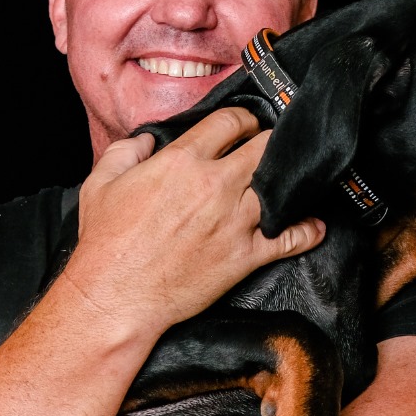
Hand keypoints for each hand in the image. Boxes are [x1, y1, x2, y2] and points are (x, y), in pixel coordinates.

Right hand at [68, 107, 325, 332]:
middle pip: (264, 147)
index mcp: (182, 161)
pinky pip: (290, 238)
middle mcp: (215, 186)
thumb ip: (125, 151)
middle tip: (270, 147)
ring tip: (291, 178)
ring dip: (288, 179)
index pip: (229, 122)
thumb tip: (146, 141)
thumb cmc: (106, 243)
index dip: (242, 119)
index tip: (245, 126)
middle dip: (270, 142)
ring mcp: (235, 221)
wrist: (117, 296)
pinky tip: (314, 224)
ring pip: (280, 185)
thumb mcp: (100, 183)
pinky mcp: (246, 255)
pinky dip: (307, 230)